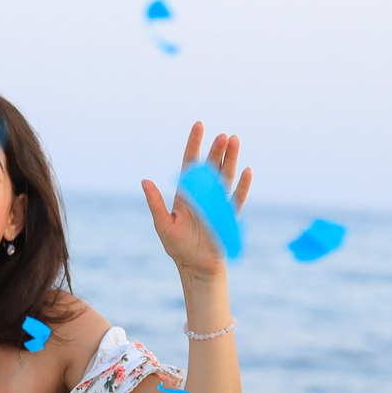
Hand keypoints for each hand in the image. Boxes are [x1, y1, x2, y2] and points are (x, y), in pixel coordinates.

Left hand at [140, 123, 251, 281]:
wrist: (196, 267)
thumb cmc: (177, 247)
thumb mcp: (163, 225)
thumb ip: (155, 203)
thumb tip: (144, 181)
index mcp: (186, 194)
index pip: (190, 164)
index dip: (194, 144)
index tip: (199, 125)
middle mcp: (203, 195)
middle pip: (211, 168)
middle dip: (216, 151)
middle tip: (223, 135)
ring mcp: (218, 204)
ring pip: (225, 178)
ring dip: (230, 160)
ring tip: (235, 142)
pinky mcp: (229, 217)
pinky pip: (237, 199)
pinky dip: (242, 186)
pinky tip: (246, 171)